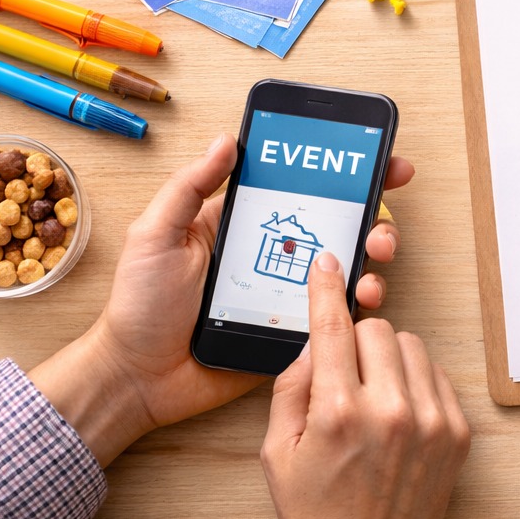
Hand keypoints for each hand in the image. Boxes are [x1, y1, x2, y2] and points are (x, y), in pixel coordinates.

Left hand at [30, 133, 411, 464]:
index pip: (304, 190)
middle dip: (375, 215)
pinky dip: (360, 304)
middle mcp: (277, 255)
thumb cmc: (140, 306)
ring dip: (375, 255)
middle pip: (341, 225)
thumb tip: (226, 140)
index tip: (381, 160)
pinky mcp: (295, 332)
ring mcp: (290, 294)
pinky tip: (361, 299)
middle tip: (379, 222)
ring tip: (374, 257)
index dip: (347, 173)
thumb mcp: (155, 236)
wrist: (139, 377)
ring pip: (349, 267)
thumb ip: (189, 188)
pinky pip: (339, 316)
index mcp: (248, 225)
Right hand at [262, 251, 468, 518]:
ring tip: (371, 399)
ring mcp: (432, 421)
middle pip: (377, 329)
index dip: (327, 290)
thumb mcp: (278, 454)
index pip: (333, 329)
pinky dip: (415, 382)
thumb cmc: (317, 516)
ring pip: (411, 345)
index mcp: (339, 413)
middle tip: (342, 377)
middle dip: (354, 343)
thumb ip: (290, 388)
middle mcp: (392, 411)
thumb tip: (313, 341)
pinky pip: (436, 374)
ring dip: (387, 360)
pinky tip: (397, 414)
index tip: (328, 263)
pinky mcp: (458, 433)